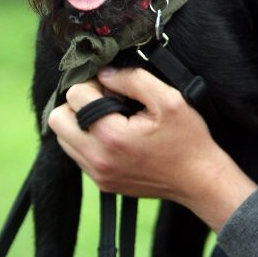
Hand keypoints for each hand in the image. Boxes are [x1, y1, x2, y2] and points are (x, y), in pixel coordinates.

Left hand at [48, 67, 257, 231]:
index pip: (74, 96)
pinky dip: (89, 140)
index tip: (118, 90)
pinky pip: (77, 154)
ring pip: (63, 138)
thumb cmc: (188, 139)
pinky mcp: (101, 183)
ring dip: (82, 123)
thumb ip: (133, 79)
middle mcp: (97, 159)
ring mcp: (97, 174)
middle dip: (80, 104)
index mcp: (111, 136)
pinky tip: (116, 136)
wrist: (199, 180)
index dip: (96, 85)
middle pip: (58, 119)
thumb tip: (104, 73)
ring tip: (113, 120)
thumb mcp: (169, 99)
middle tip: (109, 103)